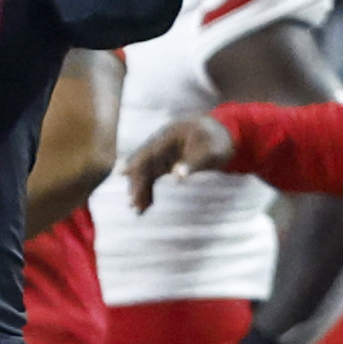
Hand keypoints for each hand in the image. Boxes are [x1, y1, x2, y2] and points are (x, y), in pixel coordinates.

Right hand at [119, 113, 234, 209]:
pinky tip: (146, 205)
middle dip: (136, 183)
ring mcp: (162, 154)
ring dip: (139, 189)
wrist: (221, 133)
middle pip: (142, 164)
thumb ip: (194, 163)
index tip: (121, 174)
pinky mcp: (165, 163)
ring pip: (145, 172)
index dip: (133, 163)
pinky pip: (152, 177)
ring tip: (136, 210)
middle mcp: (161, 145)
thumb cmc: (217, 141)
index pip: (147, 152)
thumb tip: (177, 176)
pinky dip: (148, 190)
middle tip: (132, 204)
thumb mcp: (211, 152)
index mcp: (169, 137)